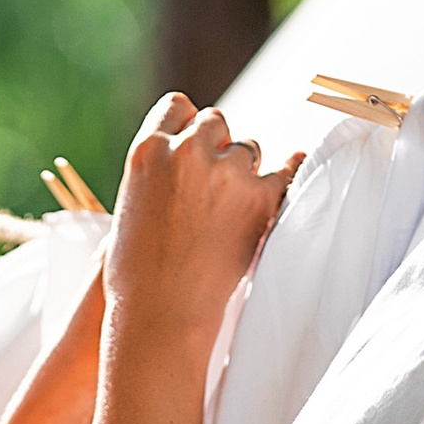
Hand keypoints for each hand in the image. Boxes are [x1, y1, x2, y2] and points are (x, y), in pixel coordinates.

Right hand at [103, 94, 298, 342]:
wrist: (159, 316)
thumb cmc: (135, 278)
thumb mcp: (130, 209)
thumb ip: (156, 174)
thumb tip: (181, 159)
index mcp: (147, 151)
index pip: (177, 107)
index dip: (188, 125)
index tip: (193, 144)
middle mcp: (186, 151)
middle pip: (215, 122)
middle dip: (217, 146)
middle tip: (214, 182)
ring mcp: (225, 171)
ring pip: (248, 148)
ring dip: (244, 170)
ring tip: (232, 209)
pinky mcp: (259, 196)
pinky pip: (285, 170)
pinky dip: (288, 173)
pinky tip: (294, 167)